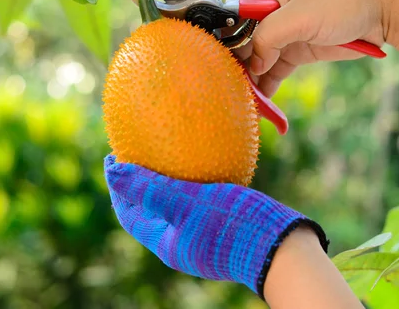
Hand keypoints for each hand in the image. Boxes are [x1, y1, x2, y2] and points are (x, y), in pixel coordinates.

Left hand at [103, 154, 328, 297]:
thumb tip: (114, 172)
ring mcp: (205, 235)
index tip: (113, 157)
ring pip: (178, 204)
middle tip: (136, 151)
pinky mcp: (225, 225)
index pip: (130, 214)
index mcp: (168, 244)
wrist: (284, 247)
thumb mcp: (189, 203)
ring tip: (166, 150)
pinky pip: (203, 199)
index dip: (117, 187)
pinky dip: (195, 180)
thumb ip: (151, 189)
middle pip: (151, 209)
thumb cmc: (234, 226)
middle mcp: (183, 242)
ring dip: (168, 180)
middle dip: (140, 183)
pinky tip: (204, 158)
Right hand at [234, 0, 391, 97]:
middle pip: (241, 46)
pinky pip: (274, 73)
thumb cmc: (342, 2)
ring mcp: (283, 37)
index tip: (220, 70)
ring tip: (244, 103)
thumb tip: (254, 63)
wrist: (380, 11)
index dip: (224, 46)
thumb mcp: (300, 16)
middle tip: (231, 94)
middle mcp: (269, 17)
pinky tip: (261, 103)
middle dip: (236, 69)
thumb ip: (269, 36)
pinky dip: (267, 88)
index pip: (231, 23)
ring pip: (257, 63)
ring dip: (250, 82)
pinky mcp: (297, 53)